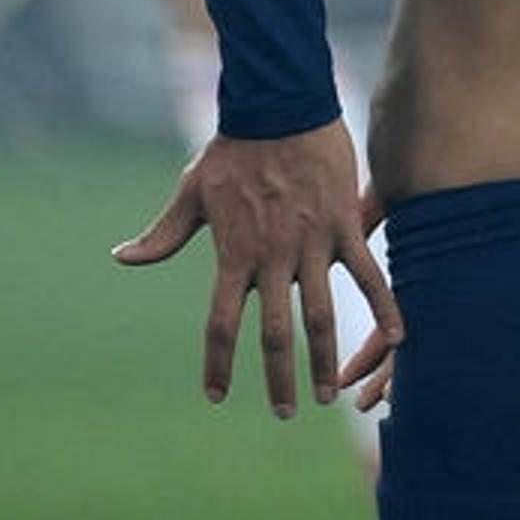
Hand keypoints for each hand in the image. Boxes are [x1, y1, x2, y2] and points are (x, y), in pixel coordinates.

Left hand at [112, 119, 400, 416]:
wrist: (278, 105)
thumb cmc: (232, 150)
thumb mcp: (192, 192)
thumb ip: (163, 234)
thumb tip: (121, 257)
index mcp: (234, 253)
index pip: (221, 322)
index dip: (218, 362)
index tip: (215, 396)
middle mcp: (272, 256)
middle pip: (275, 332)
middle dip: (279, 378)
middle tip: (283, 413)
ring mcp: (311, 243)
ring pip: (321, 314)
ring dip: (324, 359)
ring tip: (329, 395)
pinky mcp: (343, 225)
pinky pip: (368, 274)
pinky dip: (384, 307)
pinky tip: (399, 340)